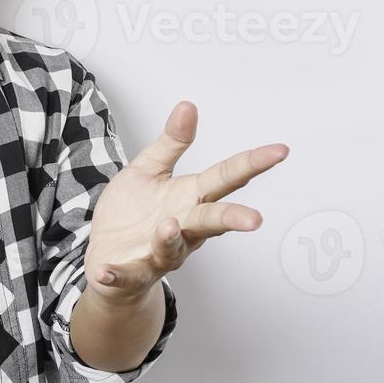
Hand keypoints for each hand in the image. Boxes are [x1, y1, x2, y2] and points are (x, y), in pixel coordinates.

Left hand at [82, 100, 287, 304]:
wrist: (107, 254)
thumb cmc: (133, 213)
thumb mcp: (149, 169)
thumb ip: (171, 143)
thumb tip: (188, 106)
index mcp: (189, 199)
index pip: (225, 178)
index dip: (252, 164)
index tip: (279, 151)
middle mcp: (182, 228)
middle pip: (211, 221)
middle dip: (232, 219)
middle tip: (254, 219)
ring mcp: (159, 252)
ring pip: (172, 249)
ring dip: (170, 239)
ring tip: (167, 226)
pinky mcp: (132, 272)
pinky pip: (126, 276)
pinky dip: (115, 275)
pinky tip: (105, 272)